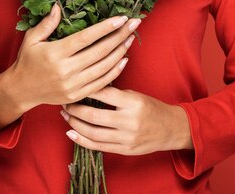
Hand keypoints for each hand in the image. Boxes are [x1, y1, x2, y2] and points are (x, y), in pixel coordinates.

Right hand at [9, 3, 140, 111]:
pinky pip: (101, 83)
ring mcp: (73, 85)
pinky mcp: (78, 95)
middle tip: (134, 23)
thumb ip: (47, 23)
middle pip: (100, 51)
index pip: (86, 38)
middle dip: (120, 35)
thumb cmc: (28, 60)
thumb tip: (58, 6)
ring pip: (104, 67)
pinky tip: (124, 59)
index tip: (121, 18)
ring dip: (120, 51)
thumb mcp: (31, 38)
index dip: (105, 28)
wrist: (22, 90)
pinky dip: (115, 71)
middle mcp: (66, 70)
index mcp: (56, 53)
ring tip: (131, 38)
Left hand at [59, 85, 191, 154]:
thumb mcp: (135, 95)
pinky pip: (99, 146)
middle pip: (94, 115)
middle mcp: (129, 121)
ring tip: (65, 115)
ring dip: (75, 124)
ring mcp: (126, 138)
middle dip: (75, 108)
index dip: (86, 89)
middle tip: (65, 101)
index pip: (103, 93)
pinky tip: (71, 133)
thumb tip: (90, 86)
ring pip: (93, 133)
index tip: (74, 85)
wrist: (170, 128)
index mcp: (132, 102)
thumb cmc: (150, 107)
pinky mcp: (124, 150)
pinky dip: (82, 140)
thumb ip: (115, 94)